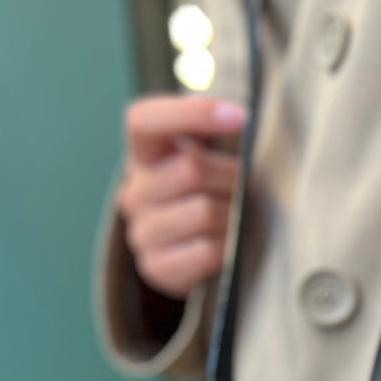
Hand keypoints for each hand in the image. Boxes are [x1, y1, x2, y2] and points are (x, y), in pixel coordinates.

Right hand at [116, 94, 246, 298]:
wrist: (188, 248)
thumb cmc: (206, 191)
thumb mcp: (207, 153)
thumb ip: (217, 132)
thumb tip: (241, 117)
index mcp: (143, 153)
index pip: (145, 120)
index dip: (191, 113)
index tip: (239, 116)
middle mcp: (134, 191)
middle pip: (192, 169)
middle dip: (232, 176)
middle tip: (246, 184)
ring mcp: (141, 232)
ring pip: (203, 212)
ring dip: (234, 213)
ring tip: (236, 215)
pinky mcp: (155, 266)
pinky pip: (206, 251)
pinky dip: (228, 246)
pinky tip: (228, 242)